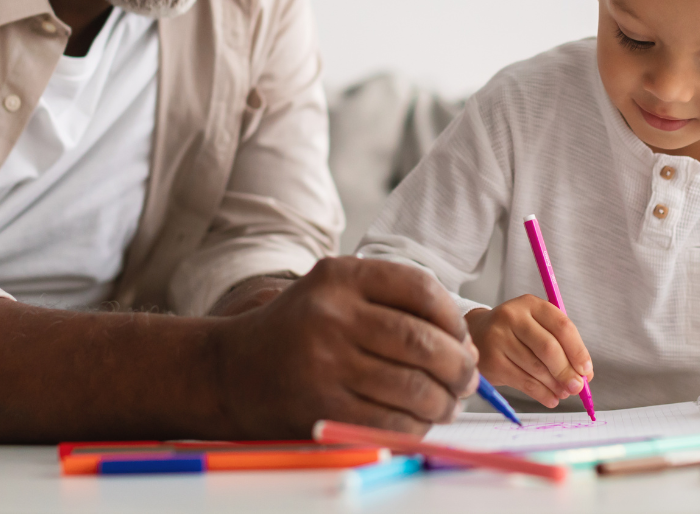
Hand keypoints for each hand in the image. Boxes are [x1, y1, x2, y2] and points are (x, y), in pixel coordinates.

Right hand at [214, 256, 478, 437]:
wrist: (232, 370)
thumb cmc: (301, 328)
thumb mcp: (337, 291)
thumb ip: (393, 302)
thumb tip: (463, 341)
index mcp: (341, 275)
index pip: (420, 289)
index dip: (452, 316)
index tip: (462, 336)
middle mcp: (333, 314)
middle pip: (422, 340)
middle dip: (458, 364)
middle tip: (467, 377)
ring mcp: (326, 362)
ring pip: (412, 385)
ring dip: (443, 399)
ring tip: (449, 401)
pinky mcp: (323, 408)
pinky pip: (390, 421)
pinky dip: (417, 425)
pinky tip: (420, 420)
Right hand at [465, 295, 592, 407]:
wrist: (477, 334)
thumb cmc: (516, 333)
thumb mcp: (537, 327)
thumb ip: (561, 346)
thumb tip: (583, 376)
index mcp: (530, 304)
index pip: (562, 325)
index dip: (578, 351)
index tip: (586, 370)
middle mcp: (513, 316)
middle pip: (549, 348)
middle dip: (567, 372)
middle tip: (576, 387)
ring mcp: (499, 337)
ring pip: (537, 367)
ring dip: (555, 385)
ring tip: (563, 393)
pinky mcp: (492, 360)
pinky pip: (524, 381)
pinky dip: (542, 393)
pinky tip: (550, 397)